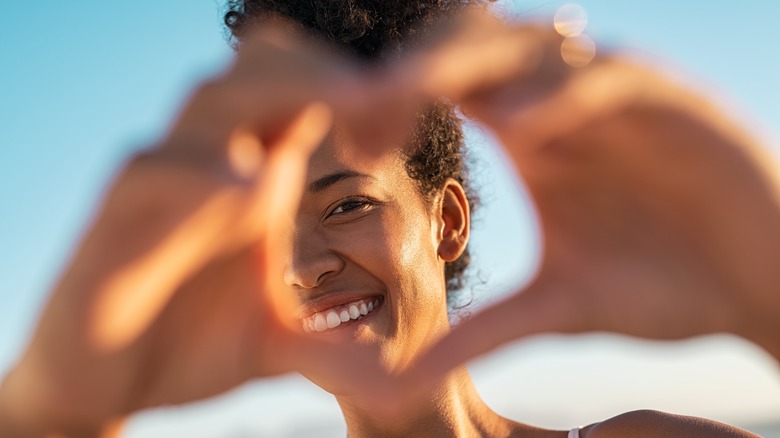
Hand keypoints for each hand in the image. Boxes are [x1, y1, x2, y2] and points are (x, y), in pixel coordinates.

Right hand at [0, 24, 381, 436]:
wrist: (106, 387)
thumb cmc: (187, 349)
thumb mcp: (275, 349)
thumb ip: (332, 350)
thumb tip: (401, 382)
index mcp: (252, 181)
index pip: (301, 95)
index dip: (353, 91)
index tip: (402, 124)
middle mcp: (208, 167)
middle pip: (259, 70)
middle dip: (322, 73)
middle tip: (382, 100)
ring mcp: (160, 187)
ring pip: (210, 102)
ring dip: (274, 97)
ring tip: (345, 117)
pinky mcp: (109, 221)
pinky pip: (151, 172)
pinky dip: (203, 175)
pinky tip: (254, 196)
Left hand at [395, 9, 779, 384]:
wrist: (761, 283)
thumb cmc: (661, 285)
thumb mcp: (557, 309)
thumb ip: (484, 329)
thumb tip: (403, 379)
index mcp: (529, 132)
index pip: (447, 87)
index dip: (394, 102)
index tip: (352, 138)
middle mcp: (562, 100)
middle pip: (473, 50)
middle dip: (415, 71)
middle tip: (362, 112)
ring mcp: (613, 92)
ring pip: (530, 46)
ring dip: (468, 65)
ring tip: (407, 98)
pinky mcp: (669, 100)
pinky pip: (605, 80)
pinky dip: (560, 97)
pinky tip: (517, 131)